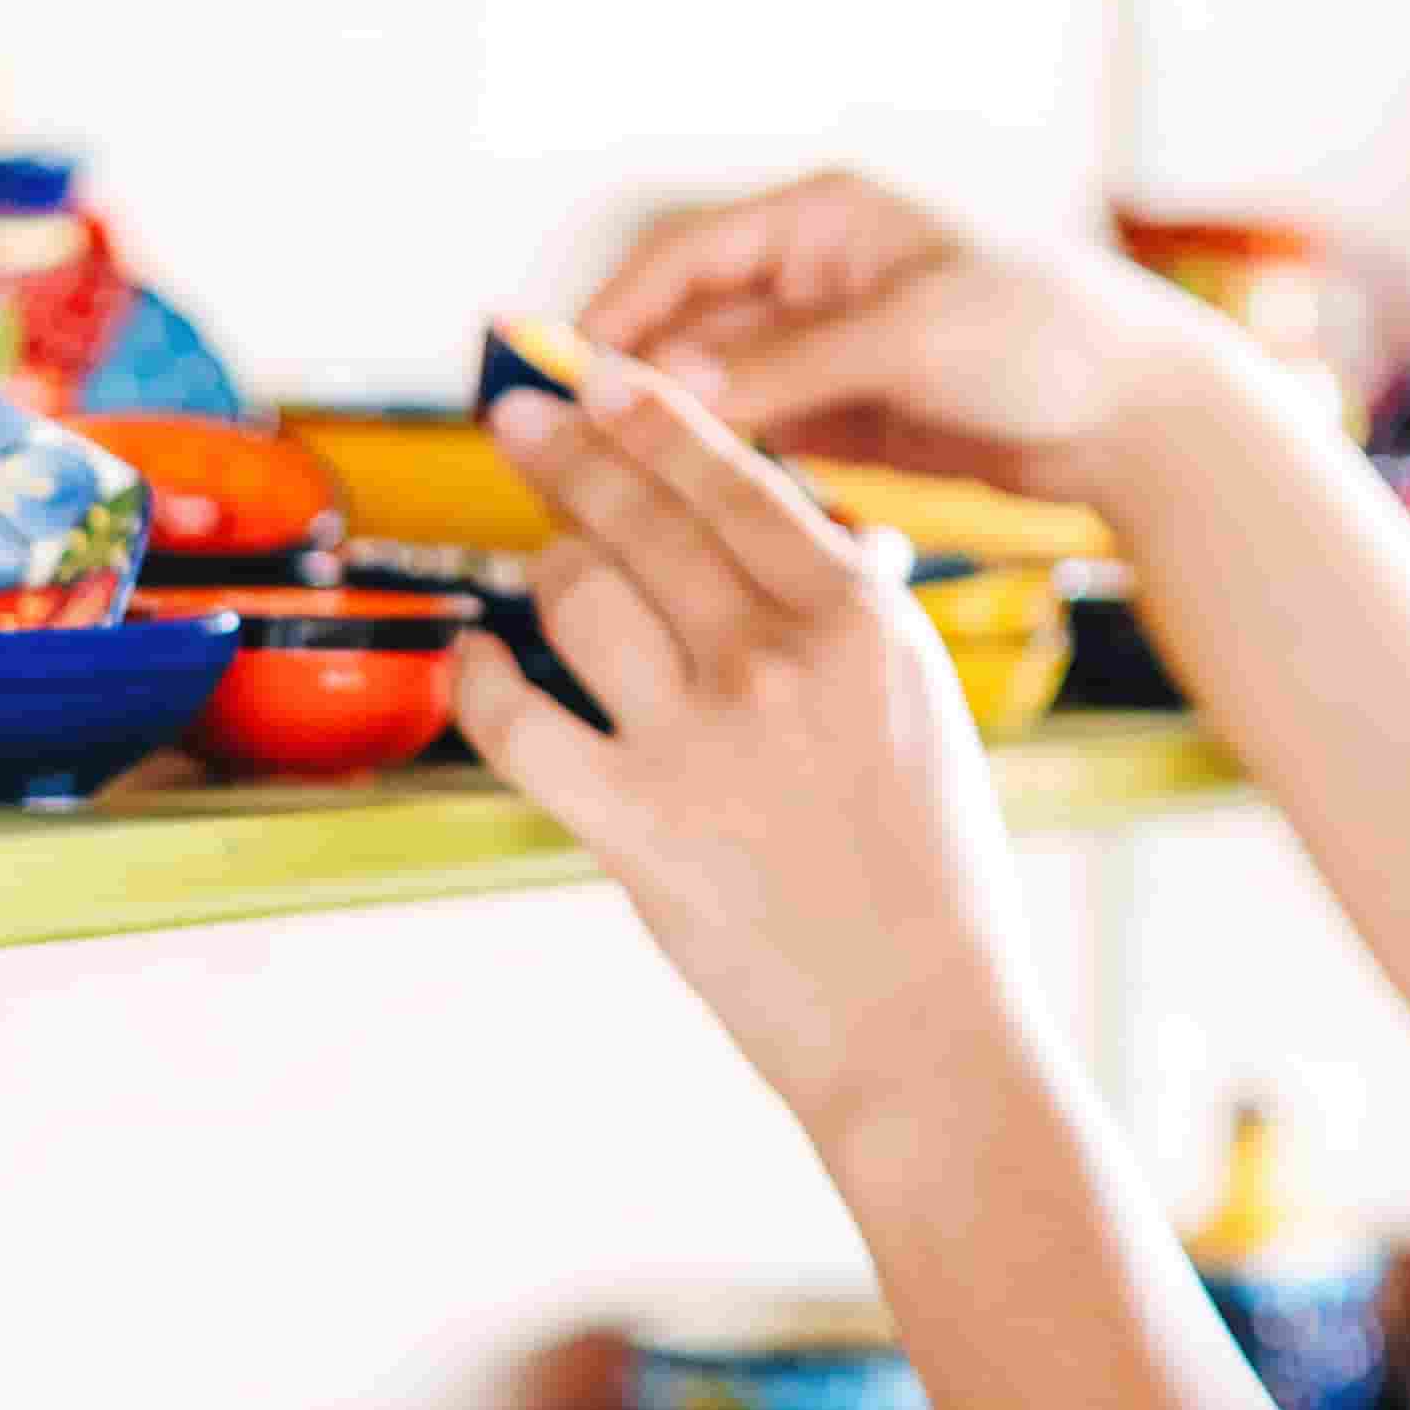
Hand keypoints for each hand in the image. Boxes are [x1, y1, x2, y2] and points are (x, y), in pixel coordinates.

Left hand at [456, 363, 1046, 1135]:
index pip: (731, 478)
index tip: (599, 380)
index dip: (649, 417)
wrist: (926, 1029)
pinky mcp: (635, 825)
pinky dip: (480, 680)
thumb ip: (853, 615)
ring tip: (546, 570)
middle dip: (566, 453)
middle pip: (638, 517)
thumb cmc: (934, 877)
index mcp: (861, 618)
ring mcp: (701, 740)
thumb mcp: (921, 708)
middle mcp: (778, 659)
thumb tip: (816, 537)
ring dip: (547, 570)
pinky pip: (516, 720)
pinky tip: (475, 660)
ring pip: (575, 594)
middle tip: (521, 419)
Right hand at [578, 170, 1248, 505]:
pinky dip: (719, 460)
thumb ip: (790, 367)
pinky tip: (685, 502)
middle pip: (689, 323)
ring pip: (716, 385)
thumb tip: (669, 397)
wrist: (1139, 414)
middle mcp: (815, 275)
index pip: (689, 253)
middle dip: (632, 375)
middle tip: (571, 443)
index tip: (564, 370)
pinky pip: (757, 434)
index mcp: (828, 217)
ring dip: (669, 426)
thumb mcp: (910, 339)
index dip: (618, 308)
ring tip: (613, 483)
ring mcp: (827, 348)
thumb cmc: (1044, 336)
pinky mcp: (847, 414)